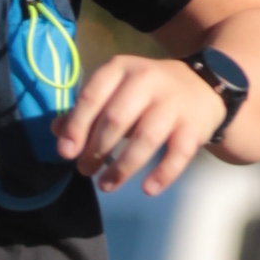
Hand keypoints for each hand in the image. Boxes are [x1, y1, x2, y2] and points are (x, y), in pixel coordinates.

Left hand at [53, 55, 225, 196]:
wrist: (202, 87)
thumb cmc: (146, 93)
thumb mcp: (114, 92)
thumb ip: (86, 111)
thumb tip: (57, 131)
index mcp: (121, 69)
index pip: (92, 96)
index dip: (76, 126)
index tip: (65, 152)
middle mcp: (147, 81)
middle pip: (116, 119)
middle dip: (96, 149)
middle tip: (85, 170)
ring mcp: (173, 103)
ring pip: (145, 139)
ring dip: (122, 167)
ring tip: (106, 185)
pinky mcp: (193, 127)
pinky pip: (178, 154)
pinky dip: (163, 174)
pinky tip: (147, 190)